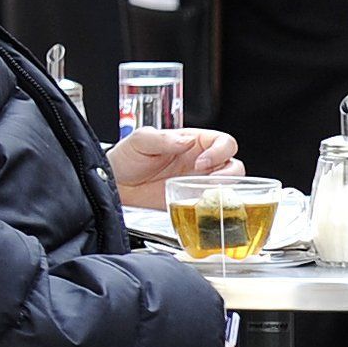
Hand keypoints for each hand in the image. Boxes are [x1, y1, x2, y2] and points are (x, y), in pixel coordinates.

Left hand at [109, 124, 238, 209]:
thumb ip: (162, 138)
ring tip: (205, 194)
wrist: (114, 184)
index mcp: (193, 142)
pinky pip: (211, 206)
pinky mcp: (190, 202)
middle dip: (228, 173)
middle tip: (207, 180)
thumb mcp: (140, 140)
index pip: (223, 142)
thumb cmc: (126, 157)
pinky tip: (198, 207)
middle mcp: (200, 162)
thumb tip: (185, 140)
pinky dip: (211, 208)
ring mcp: (196, 183)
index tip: (202, 162)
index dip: (220, 151)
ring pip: (228, 187)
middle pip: (233, 165)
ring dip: (223, 191)